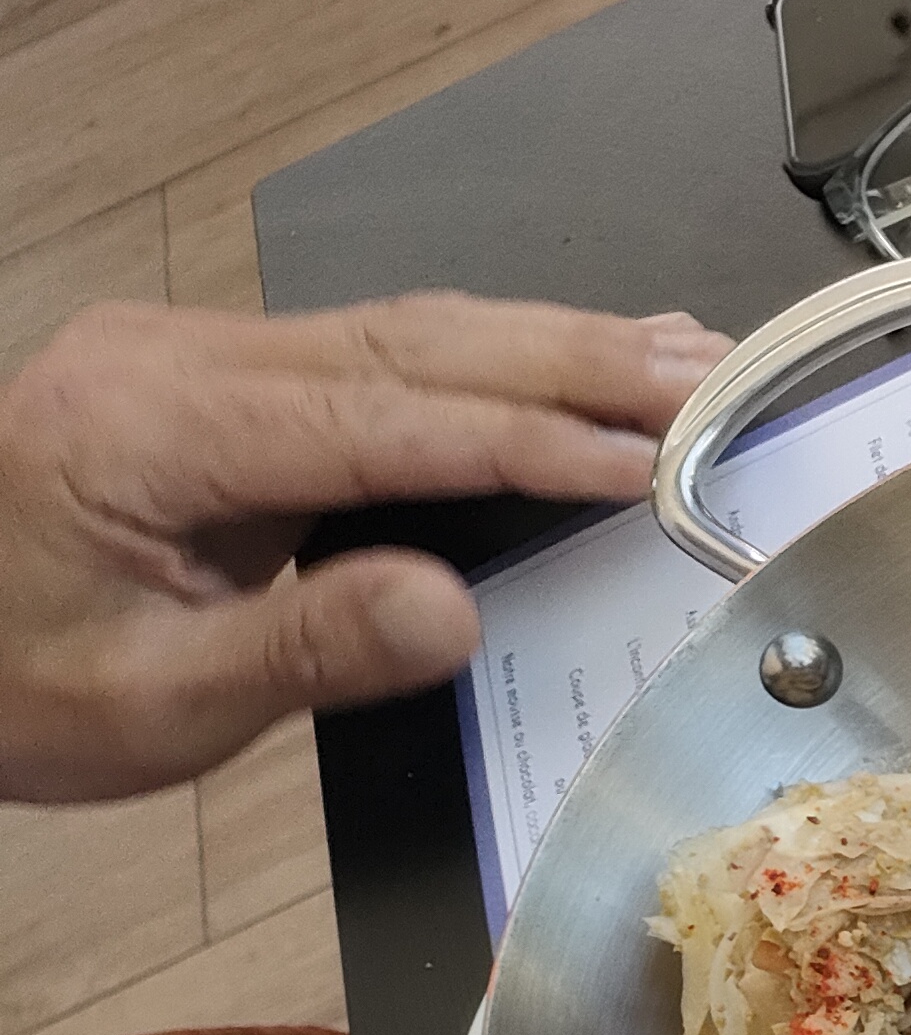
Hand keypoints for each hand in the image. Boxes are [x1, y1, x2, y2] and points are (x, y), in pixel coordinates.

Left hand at [0, 293, 727, 801]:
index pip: (379, 422)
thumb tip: (454, 610)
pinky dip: (494, 360)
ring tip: (686, 358)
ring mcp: (194, 354)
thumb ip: (305, 651)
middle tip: (715, 376)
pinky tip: (573, 357)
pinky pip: (378, 352)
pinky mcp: (216, 376)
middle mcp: (174, 359)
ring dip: (554, 345)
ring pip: (408, 330)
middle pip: (412, 343)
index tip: (648, 462)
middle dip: (576, 360)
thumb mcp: (147, 704)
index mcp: (150, 429)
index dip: (526, 441)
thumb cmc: (8, 686)